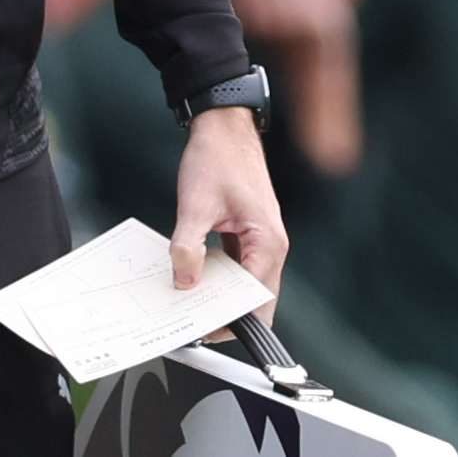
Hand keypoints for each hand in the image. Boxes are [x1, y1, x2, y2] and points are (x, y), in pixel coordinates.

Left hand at [172, 107, 287, 317]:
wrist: (223, 127)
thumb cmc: (217, 158)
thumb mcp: (194, 205)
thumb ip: (188, 246)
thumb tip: (185, 281)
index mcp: (268, 242)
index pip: (255, 297)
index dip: (232, 318)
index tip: (206, 331)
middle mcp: (272, 245)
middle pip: (255, 296)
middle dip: (228, 313)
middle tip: (195, 325)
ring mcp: (263, 240)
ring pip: (246, 282)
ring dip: (222, 295)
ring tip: (192, 307)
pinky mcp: (250, 234)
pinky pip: (238, 265)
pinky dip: (220, 276)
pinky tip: (196, 280)